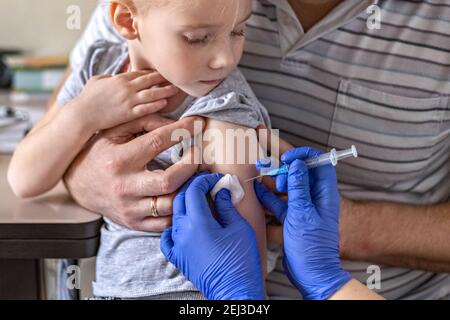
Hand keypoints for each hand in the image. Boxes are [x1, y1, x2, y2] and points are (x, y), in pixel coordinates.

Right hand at [64, 114, 203, 231]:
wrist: (77, 186)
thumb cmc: (100, 153)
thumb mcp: (115, 131)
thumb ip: (145, 122)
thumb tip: (177, 124)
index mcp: (119, 160)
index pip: (158, 142)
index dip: (183, 130)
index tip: (198, 124)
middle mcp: (124, 187)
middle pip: (169, 181)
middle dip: (191, 164)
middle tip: (199, 153)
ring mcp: (130, 209)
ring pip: (171, 204)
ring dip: (190, 188)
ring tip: (197, 174)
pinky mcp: (134, 223)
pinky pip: (166, 222)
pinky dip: (181, 209)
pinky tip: (186, 193)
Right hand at [72, 71, 178, 131]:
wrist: (82, 114)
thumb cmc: (86, 98)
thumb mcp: (96, 81)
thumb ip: (107, 78)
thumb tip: (112, 77)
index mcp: (119, 79)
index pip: (140, 73)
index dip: (153, 73)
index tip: (163, 73)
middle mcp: (126, 87)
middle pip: (149, 81)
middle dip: (163, 79)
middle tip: (176, 77)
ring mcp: (128, 100)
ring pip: (151, 94)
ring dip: (164, 91)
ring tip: (175, 90)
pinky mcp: (128, 113)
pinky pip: (145, 108)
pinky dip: (155, 105)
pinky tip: (164, 103)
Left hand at [160, 173, 265, 299]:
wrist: (235, 291)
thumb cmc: (241, 261)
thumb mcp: (239, 228)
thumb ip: (226, 206)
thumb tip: (221, 192)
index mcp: (198, 222)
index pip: (193, 190)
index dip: (204, 180)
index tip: (215, 178)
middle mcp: (182, 232)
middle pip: (180, 199)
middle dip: (192, 187)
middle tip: (207, 184)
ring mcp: (178, 245)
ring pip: (174, 216)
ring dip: (185, 204)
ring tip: (199, 201)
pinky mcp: (178, 257)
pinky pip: (167, 238)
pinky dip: (173, 227)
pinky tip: (183, 224)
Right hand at [254, 147, 350, 299]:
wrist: (311, 274)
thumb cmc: (312, 246)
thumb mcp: (303, 212)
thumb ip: (298, 187)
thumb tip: (297, 164)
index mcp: (324, 193)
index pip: (319, 163)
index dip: (304, 156)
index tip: (287, 158)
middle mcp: (314, 198)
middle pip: (299, 174)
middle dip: (283, 167)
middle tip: (266, 165)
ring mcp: (302, 208)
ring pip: (287, 188)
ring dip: (273, 182)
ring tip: (258, 173)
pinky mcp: (292, 219)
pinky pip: (279, 203)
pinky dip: (268, 197)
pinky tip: (256, 192)